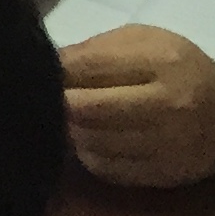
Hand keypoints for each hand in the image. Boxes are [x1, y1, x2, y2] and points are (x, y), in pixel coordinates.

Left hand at [62, 26, 214, 188]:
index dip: (55, 71)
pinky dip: (88, 154)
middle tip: (47, 98)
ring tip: (69, 118)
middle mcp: (167, 105)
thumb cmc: (174, 67)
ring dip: (70, 130)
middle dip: (58, 103)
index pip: (87, 67)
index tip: (40, 71)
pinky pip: (106, 168)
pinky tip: (90, 140)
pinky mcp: (163, 174)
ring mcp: (167, 144)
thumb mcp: (141, 41)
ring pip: (91, 141)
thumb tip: (47, 65)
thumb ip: (93, 50)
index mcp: (159, 62)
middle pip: (85, 109)